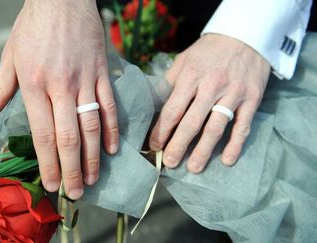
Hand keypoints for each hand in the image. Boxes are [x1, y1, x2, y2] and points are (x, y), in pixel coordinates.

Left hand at [0, 0, 118, 198]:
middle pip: (68, 137)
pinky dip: (111, 128)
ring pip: (91, 125)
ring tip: (94, 178)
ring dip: (93, 156)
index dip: (48, 163)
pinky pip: (109, 105)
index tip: (52, 184)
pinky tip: (111, 148)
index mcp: (33, 85)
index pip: (42, 134)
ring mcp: (84, 80)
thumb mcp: (10, 56)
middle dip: (72, 169)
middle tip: (75, 193)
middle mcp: (60, 87)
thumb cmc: (33, 27)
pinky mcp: (101, 73)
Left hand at [149, 33, 270, 172]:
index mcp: (191, 76)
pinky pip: (243, 126)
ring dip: (204, 151)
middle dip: (178, 145)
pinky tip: (227, 160)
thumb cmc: (209, 52)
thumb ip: (170, 82)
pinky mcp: (251, 99)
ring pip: (216, 127)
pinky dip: (235, 144)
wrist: (245, 36)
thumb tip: (154, 105)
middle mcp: (211, 86)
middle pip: (192, 122)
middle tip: (170, 163)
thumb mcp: (184, 60)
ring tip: (193, 168)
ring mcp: (233, 94)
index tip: (154, 145)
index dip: (162, 130)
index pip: (173, 109)